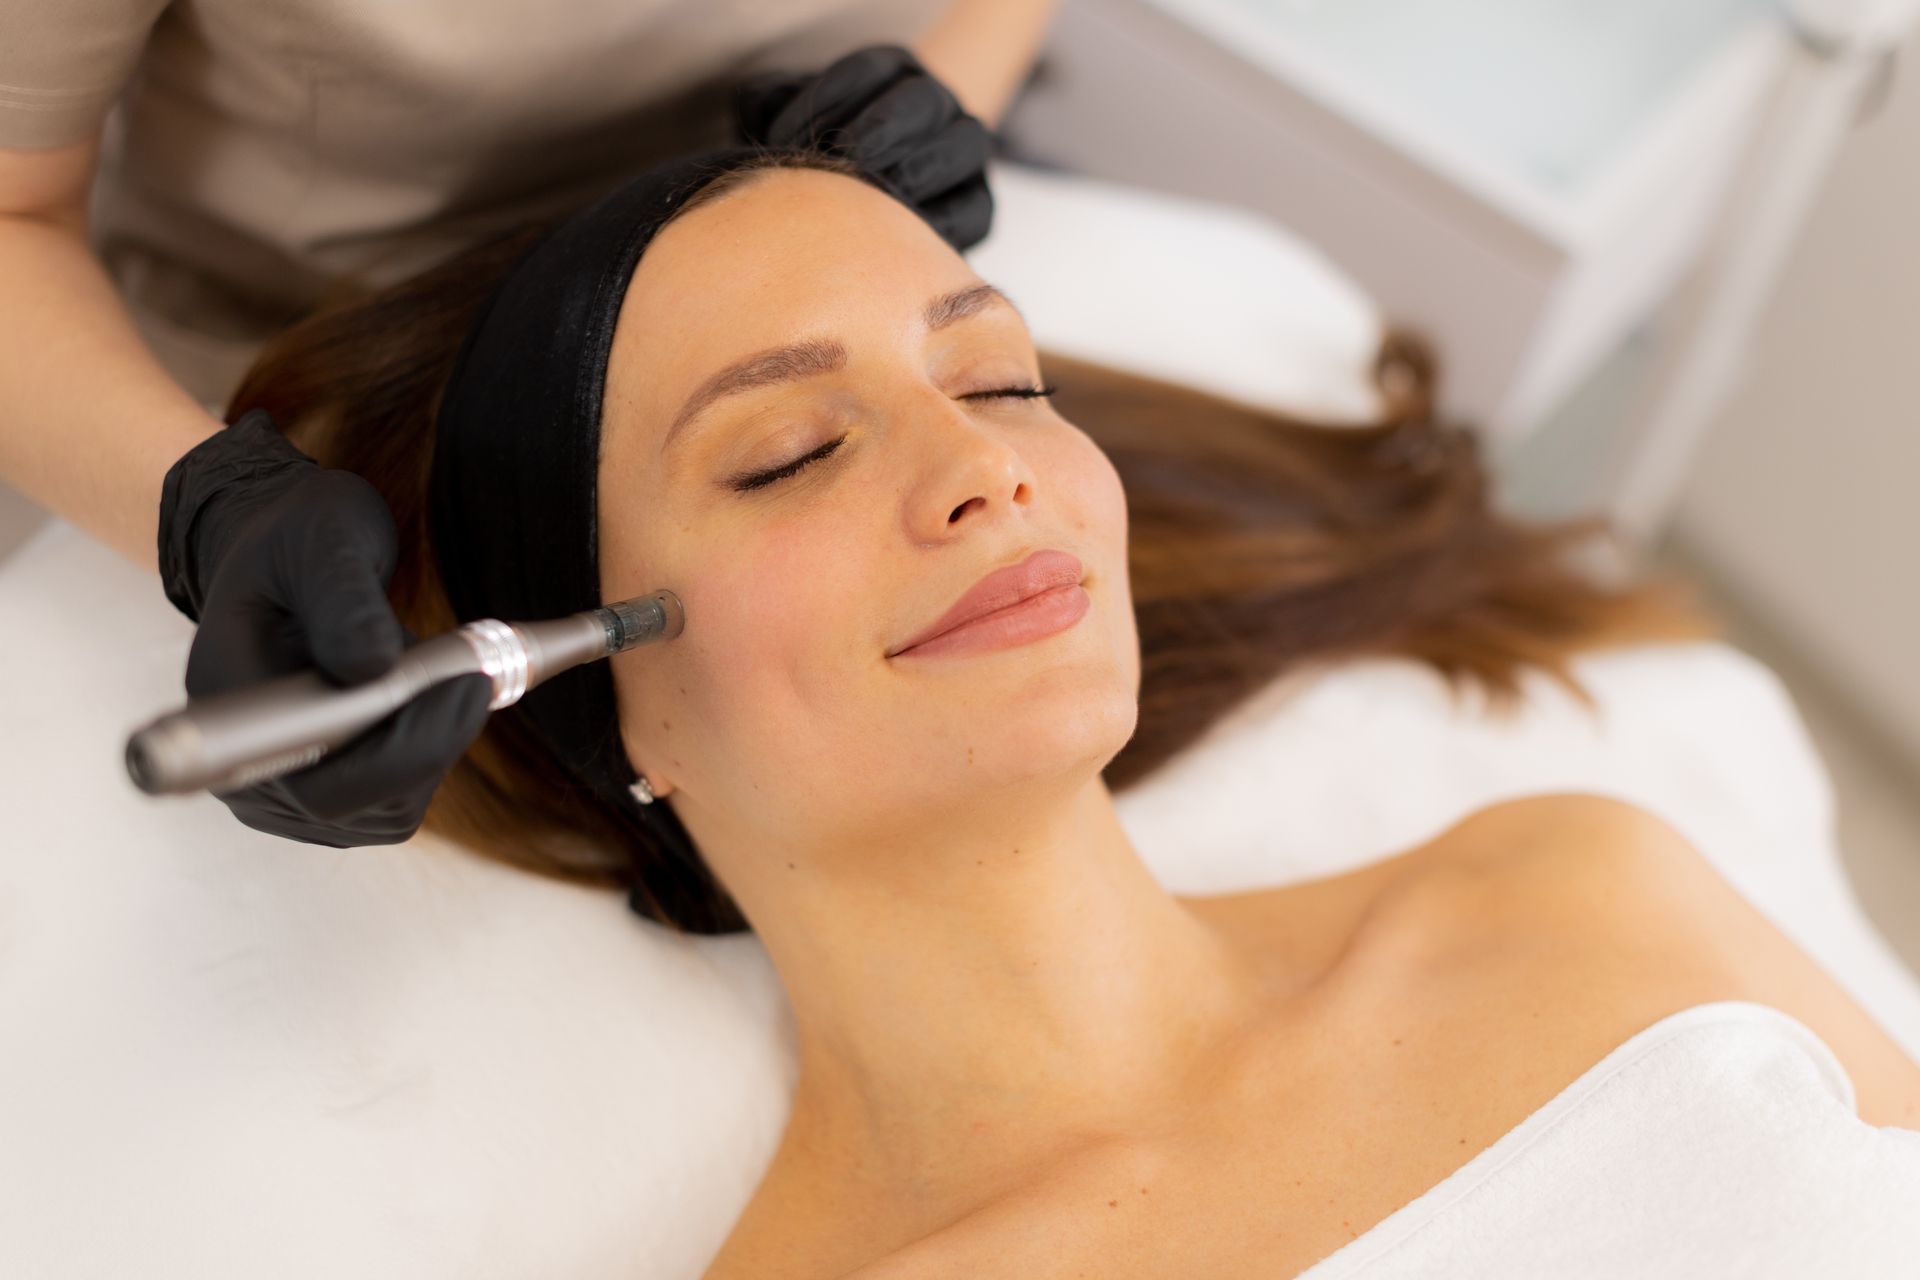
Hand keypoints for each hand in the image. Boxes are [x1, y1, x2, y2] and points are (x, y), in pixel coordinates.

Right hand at [156, 409, 492, 845]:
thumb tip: (372, 668)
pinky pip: (399, 799)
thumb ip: (343, 598)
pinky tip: (426, 695)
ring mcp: (284, 790)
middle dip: (432, 740)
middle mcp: (244, 764)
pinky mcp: (325, 794)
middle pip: (361, 805)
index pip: (311, 779)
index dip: (398, 752)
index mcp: (225, 701)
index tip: (466, 685)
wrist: (292, 559)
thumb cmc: (300, 537)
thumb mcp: (322, 538)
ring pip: (391, 808)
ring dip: (434, 741)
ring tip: (430, 669)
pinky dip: (430, 748)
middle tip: (476, 674)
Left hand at [732, 42, 994, 252]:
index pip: (869, 69)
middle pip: (924, 100)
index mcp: (892, 74)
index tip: (785, 137)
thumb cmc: (818, 163)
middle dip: (885, 125)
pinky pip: (975, 209)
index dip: (827, 97)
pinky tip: (903, 236)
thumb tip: (761, 105)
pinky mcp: (981, 208)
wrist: (859, 226)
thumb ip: (773, 106)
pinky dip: (943, 223)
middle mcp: (936, 105)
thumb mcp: (792, 123)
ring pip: (964, 144)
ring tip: (879, 196)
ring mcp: (965, 155)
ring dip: (920, 167)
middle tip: (848, 157)